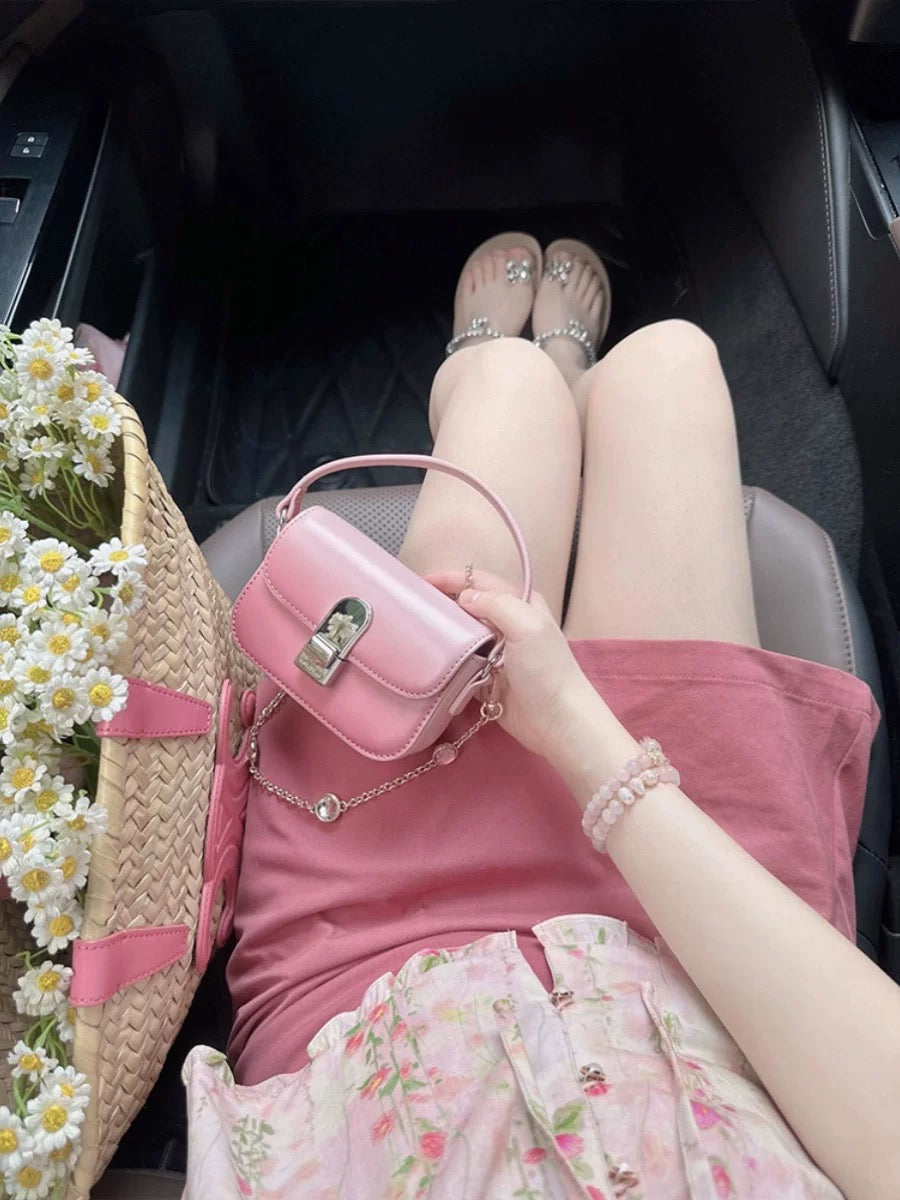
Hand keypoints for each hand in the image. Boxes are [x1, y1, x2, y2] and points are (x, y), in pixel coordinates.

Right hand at [426, 568, 596, 764]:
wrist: (557, 721)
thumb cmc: (545, 669)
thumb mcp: (526, 626)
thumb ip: (496, 604)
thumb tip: (464, 597)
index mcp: (521, 605)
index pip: (481, 582)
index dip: (452, 578)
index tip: (421, 582)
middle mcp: (509, 625)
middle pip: (470, 607)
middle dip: (444, 604)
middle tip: (413, 607)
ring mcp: (498, 653)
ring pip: (464, 636)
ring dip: (444, 634)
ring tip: (415, 632)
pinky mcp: (488, 678)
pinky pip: (462, 664)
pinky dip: (448, 662)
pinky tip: (429, 661)